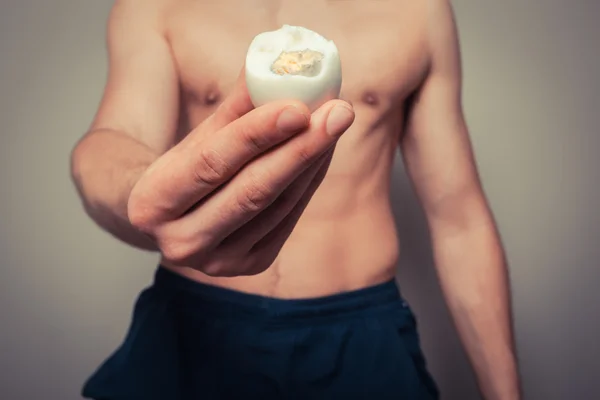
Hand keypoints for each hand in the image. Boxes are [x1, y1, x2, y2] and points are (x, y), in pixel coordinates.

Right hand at [127, 68, 354, 275]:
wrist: (171, 218)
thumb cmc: (184, 169)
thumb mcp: (199, 136)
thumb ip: (236, 108)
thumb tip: (279, 68)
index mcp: (153, 204)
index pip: (211, 163)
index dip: (256, 134)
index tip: (298, 105)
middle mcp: (181, 242)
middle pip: (252, 192)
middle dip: (300, 148)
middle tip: (337, 112)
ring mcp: (218, 263)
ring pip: (277, 206)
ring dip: (312, 161)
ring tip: (335, 122)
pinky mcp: (249, 264)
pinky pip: (289, 219)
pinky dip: (310, 182)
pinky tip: (323, 151)